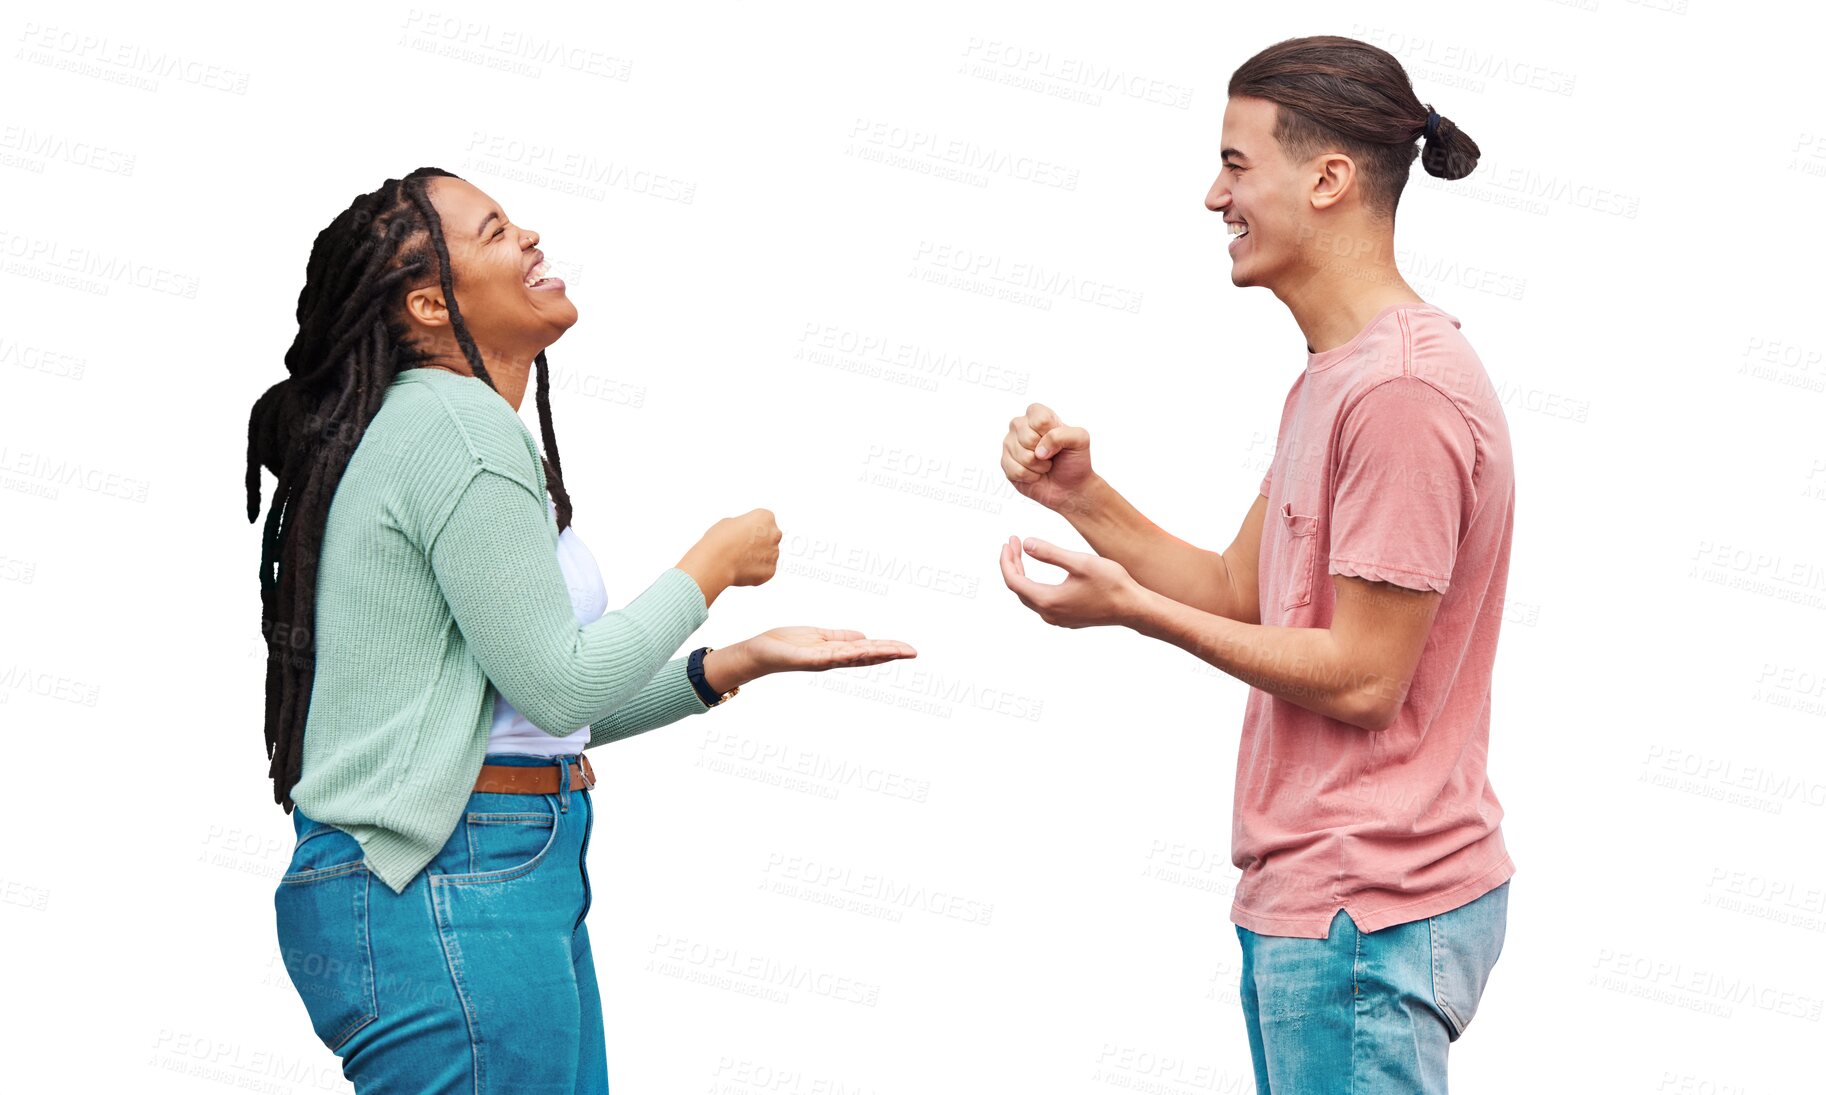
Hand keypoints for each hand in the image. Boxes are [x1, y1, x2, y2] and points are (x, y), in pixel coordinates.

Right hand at [678, 509, 779, 603]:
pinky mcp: (771, 570)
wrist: (715, 563)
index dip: (751, 528)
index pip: (764, 521)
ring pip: (767, 555)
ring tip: (738, 560)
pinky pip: (764, 570)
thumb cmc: (719, 540)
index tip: (741, 533)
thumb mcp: (729, 523)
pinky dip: (755, 571)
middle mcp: (774, 534)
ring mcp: (774, 554)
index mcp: (765, 517)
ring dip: (757, 558)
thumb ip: (744, 526)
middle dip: (759, 543)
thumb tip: (746, 533)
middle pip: (769, 538)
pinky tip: (741, 570)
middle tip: (741, 548)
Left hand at [740, 628, 917, 677]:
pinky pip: (833, 655)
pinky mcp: (809, 659)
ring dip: (878, 653)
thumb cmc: (786, 644)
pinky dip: (850, 652)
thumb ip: (841, 638)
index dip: (888, 650)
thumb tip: (864, 637)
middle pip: (868, 656)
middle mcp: (833, 659)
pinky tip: (865, 647)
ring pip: (856, 657)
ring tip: (898, 651)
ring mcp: (823, 661)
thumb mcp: (819, 637)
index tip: (908, 649)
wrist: (760, 652)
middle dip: (891, 654)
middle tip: (913, 652)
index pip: (868, 650)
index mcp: (837, 652)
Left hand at [999, 534, 1145, 628]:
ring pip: (1029, 596)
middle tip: (1013, 542)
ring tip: (1021, 554)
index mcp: (1048, 601)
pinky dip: (1034, 585)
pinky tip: (1037, 574)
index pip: (1014, 580)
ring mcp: (1058, 619)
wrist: (1134, 608)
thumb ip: (1050, 553)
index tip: (1008, 541)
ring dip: (1022, 575)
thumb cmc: (1111, 584)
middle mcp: (1049, 614)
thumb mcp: (1080, 562)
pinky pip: (1041, 602)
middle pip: (1019, 589)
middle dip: (1013, 564)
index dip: (1006, 560)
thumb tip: (1025, 544)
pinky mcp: (1067, 619)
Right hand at [1001, 403, 1098, 514]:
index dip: (1052, 434)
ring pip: (1023, 456)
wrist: (1070, 487)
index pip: (1040, 420)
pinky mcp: (1006, 463)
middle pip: (1029, 438)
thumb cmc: (1074, 460)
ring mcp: (1010, 444)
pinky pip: (1017, 471)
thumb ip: (1063, 435)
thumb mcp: (1080, 440)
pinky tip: (1035, 474)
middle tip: (1050, 455)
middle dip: (1045, 453)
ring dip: (1039, 466)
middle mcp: (1020, 426)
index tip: (1059, 441)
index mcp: (1037, 414)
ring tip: (1044, 465)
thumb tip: (1039, 451)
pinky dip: (1031, 477)